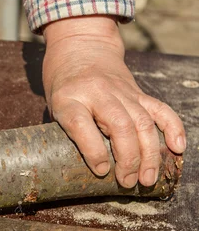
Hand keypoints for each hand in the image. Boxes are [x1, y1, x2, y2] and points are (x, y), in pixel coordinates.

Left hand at [42, 15, 185, 187]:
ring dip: (149, 153)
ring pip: (143, 122)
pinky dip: (172, 129)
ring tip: (148, 179)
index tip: (102, 171)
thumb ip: (68, 132)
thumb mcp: (54, 107)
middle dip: (128, 158)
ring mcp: (122, 92)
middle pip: (119, 125)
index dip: (93, 150)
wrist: (80, 48)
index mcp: (69, 98)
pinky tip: (177, 148)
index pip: (81, 124)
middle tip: (129, 182)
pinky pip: (160, 110)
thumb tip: (85, 167)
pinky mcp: (138, 92)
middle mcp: (98, 93)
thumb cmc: (63, 86)